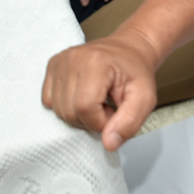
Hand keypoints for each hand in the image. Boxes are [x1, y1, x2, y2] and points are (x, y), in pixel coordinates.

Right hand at [42, 28, 161, 150]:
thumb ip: (130, 122)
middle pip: (69, 111)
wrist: (129, 49)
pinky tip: (82, 95)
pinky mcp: (53, 65)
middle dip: (90, 119)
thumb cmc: (136, 72)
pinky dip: (66, 105)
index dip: (100, 121)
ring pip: (58, 109)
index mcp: (96, 62)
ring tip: (97, 100)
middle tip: (107, 106)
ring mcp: (60, 61)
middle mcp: (73, 58)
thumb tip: (109, 143)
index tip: (114, 113)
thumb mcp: (145, 98)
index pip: (85, 108)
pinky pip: (49, 100)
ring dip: (79, 114)